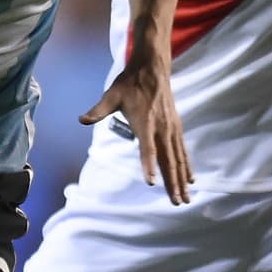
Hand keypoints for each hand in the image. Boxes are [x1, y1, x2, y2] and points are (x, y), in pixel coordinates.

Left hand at [79, 59, 192, 204]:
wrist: (152, 69)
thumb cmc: (130, 84)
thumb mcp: (111, 95)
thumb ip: (98, 110)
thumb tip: (82, 119)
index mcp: (145, 123)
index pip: (147, 149)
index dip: (149, 166)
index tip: (151, 182)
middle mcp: (162, 129)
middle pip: (168, 161)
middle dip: (173, 183)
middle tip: (177, 202)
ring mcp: (171, 129)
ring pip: (178, 159)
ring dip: (182, 180)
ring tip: (185, 198)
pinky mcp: (176, 128)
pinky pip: (183, 151)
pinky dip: (187, 166)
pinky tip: (190, 179)